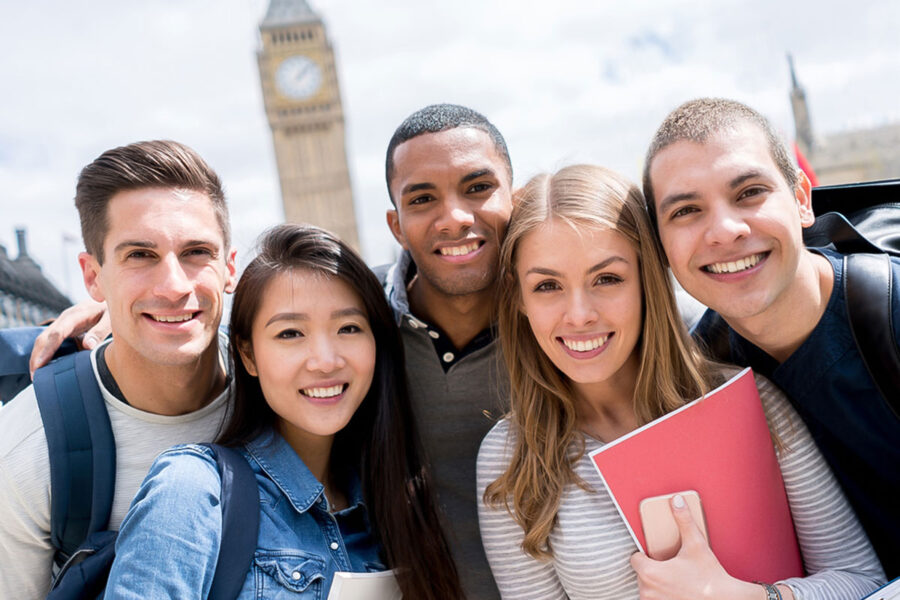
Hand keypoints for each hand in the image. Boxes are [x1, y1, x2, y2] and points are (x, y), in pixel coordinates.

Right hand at [30, 300, 109, 374]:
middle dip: (37, 357)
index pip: (57, 333)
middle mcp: (64, 319)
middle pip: (44, 338)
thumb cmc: (109, 311)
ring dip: (37, 357)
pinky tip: (44, 368)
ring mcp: (61, 324)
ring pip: (43, 340)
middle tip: (34, 377)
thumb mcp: (109, 319)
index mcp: (75, 316)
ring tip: (35, 376)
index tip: (40, 364)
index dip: (48, 349)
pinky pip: (49, 342)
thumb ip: (99, 331)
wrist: (106, 301)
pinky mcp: (63, 329)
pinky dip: (43, 354)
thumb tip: (87, 346)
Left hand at [630, 494, 762, 599]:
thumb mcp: (696, 544)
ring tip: (675, 580)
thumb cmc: (710, 577)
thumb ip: (683, 520)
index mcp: (650, 572)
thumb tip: (677, 501)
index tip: (656, 555)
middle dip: (654, 569)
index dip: (645, 555)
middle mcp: (648, 591)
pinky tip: (675, 591)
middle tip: (671, 567)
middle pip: (641, 574)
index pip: (635, 559)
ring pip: (647, 588)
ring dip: (657, 584)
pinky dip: (662, 595)